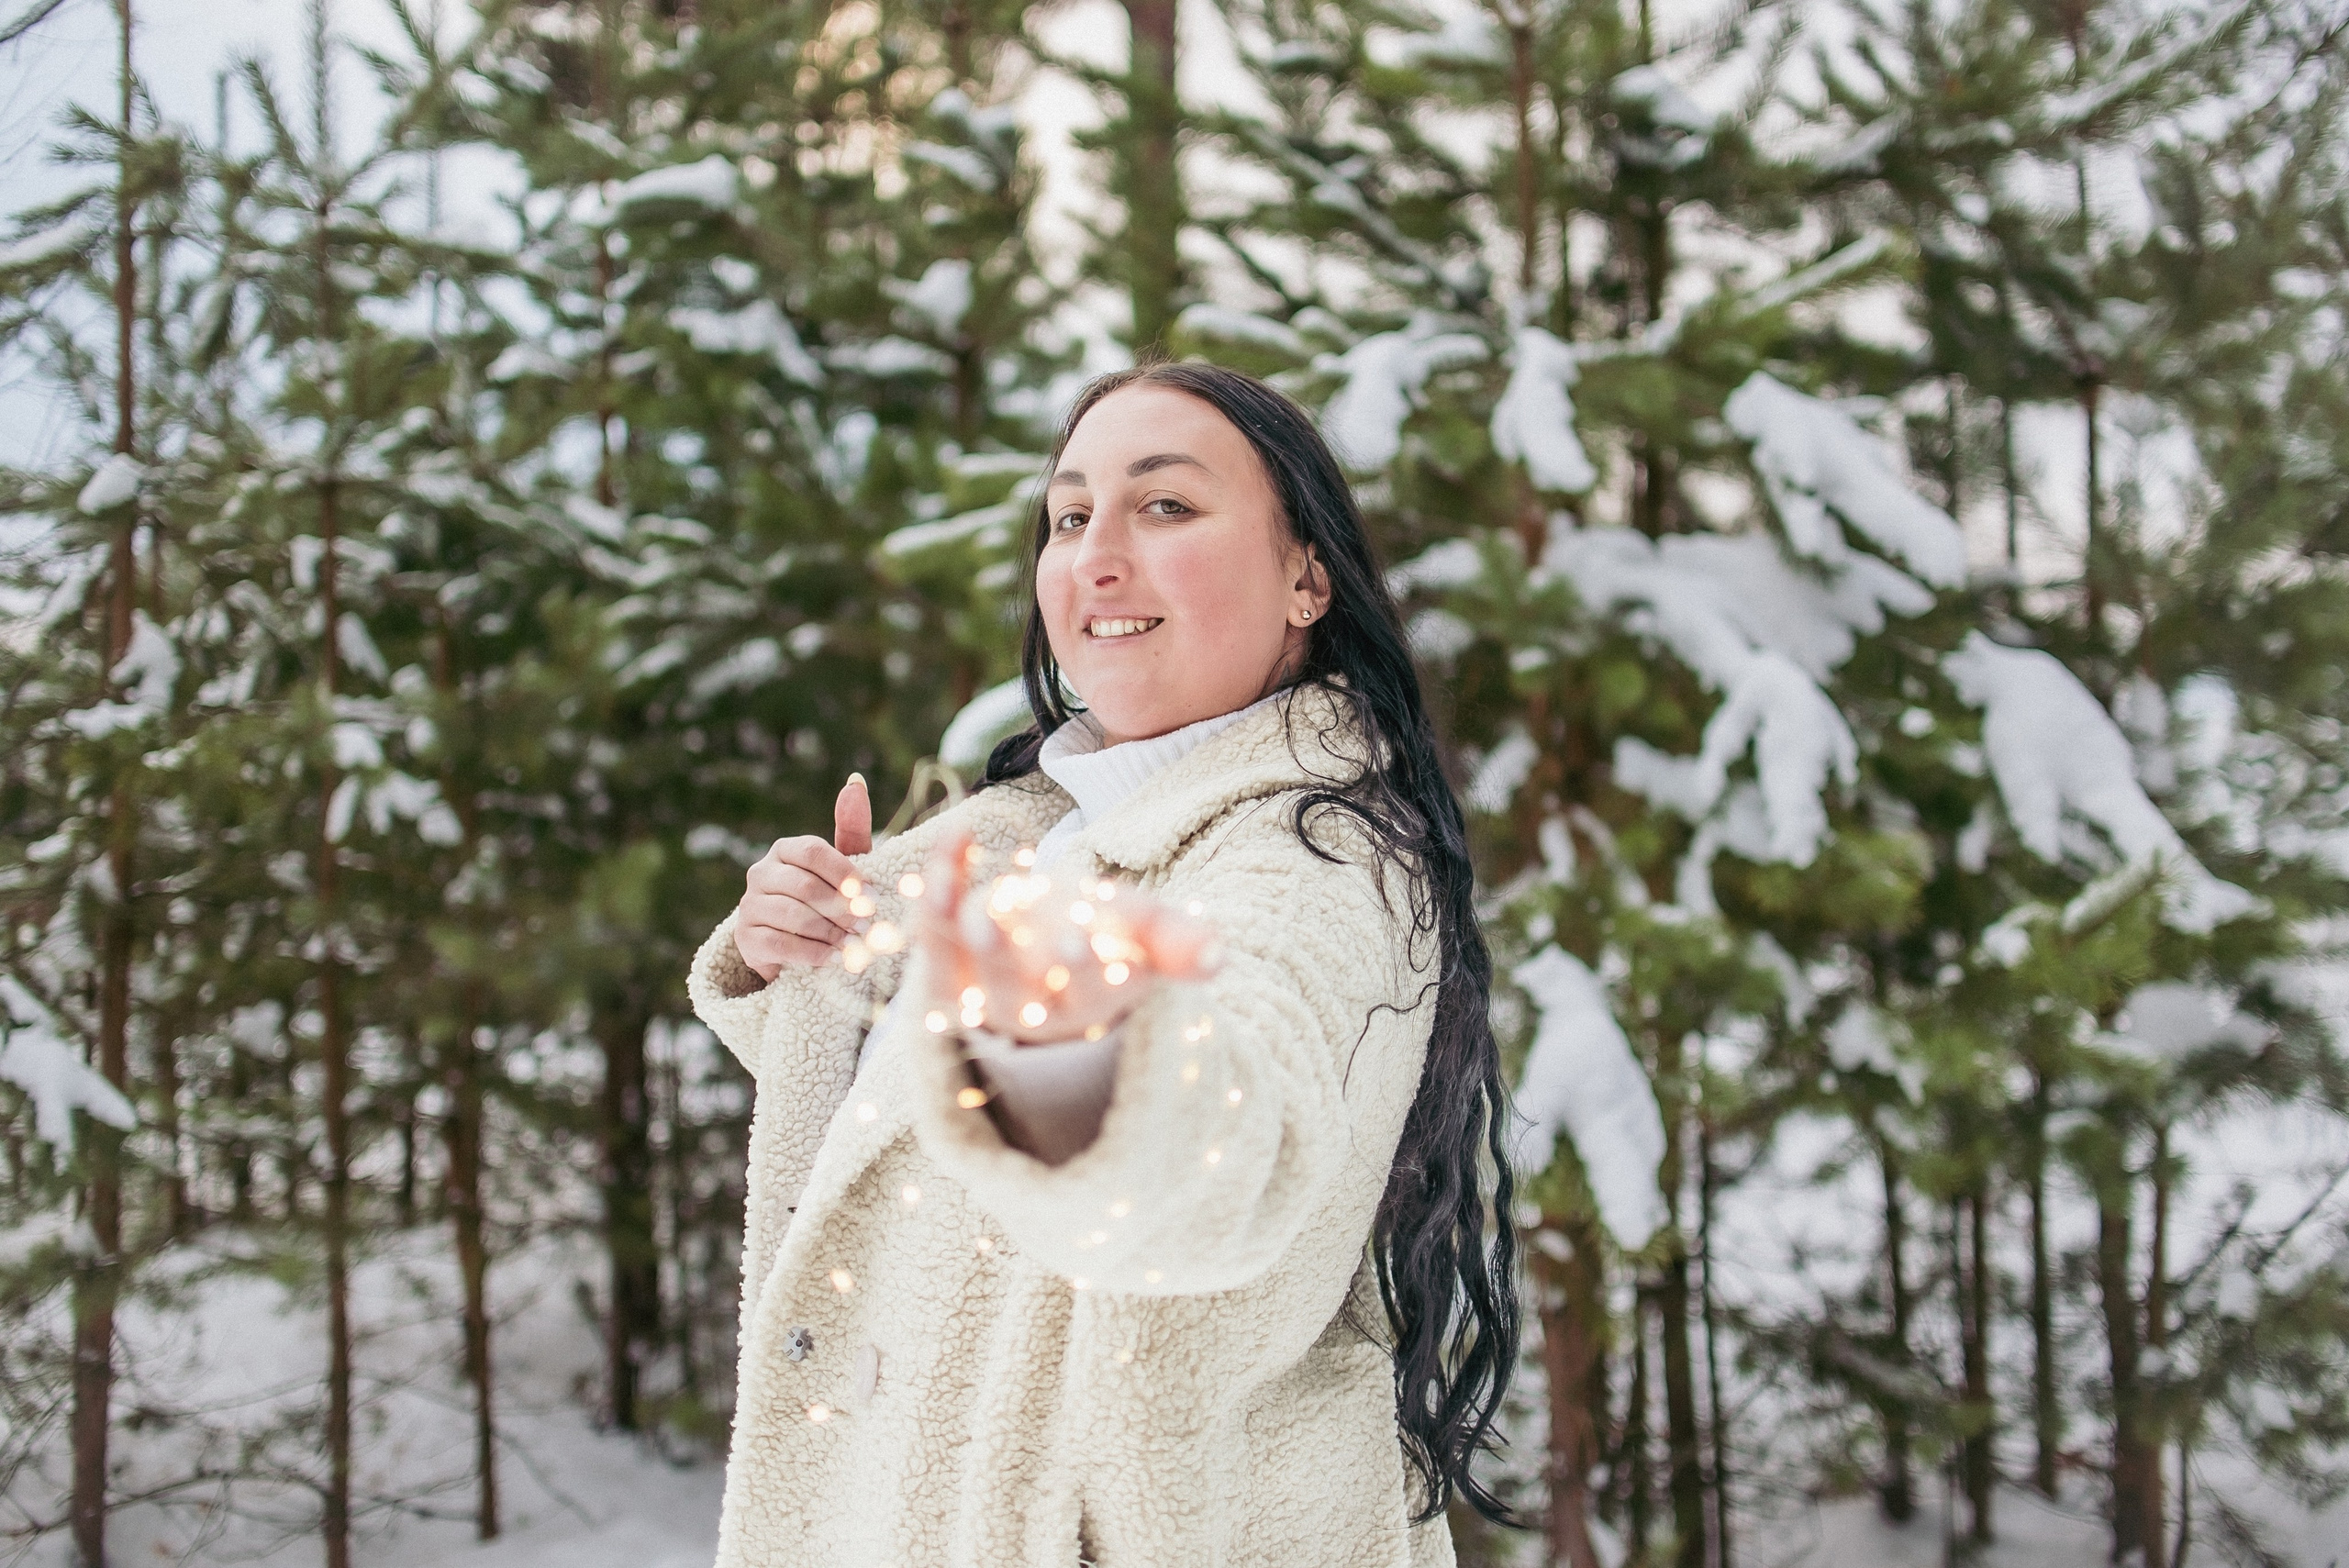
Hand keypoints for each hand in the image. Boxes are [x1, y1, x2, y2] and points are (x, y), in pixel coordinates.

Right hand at [733, 773, 873, 982]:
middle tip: (869, 924)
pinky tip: (834, 959)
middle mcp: (761, 873)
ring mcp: (749, 905)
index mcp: (784, 850)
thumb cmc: (828, 897)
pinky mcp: (745, 938)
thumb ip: (851, 828)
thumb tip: (855, 781)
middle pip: (804, 886)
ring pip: (793, 915)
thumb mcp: (843, 866)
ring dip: (830, 932)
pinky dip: (812, 953)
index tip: (871, 893)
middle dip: (841, 908)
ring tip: (856, 943)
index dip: (844, 873)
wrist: (797, 945)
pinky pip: (780, 943)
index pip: (813, 852)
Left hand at [912, 832, 1216, 1045]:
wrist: (1051, 945)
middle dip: (998, 957)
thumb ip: (1180, 942)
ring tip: (944, 881)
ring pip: (956, 964)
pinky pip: (931, 927)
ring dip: (947, 921)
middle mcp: (1028, 1006)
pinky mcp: (944, 964)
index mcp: (1087, 1003)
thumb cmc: (1108, 935)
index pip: (1085, 993)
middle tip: (988, 924)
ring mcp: (980, 989)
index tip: (1076, 938)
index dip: (1081, 969)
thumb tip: (1219, 956)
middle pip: (1009, 989)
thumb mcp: (1146, 936)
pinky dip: (940, 877)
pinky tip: (958, 832)